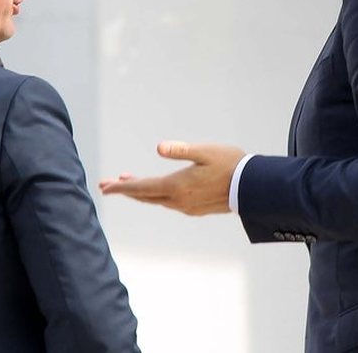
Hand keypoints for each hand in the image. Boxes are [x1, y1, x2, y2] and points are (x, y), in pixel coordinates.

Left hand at [98, 140, 245, 215]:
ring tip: (127, 181)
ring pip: (156, 200)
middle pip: (144, 196)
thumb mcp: (205, 152)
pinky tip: (155, 189)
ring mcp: (186, 207)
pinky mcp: (195, 209)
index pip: (141, 187)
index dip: (121, 187)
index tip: (104, 186)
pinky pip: (167, 203)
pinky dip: (155, 195)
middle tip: (107, 184)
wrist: (252, 188)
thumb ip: (181, 149)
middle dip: (125, 189)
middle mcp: (178, 201)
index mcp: (177, 186)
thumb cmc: (230, 165)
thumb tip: (159, 147)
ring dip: (140, 191)